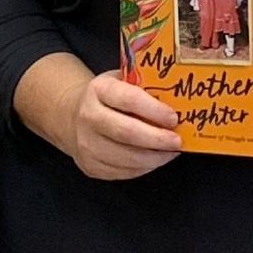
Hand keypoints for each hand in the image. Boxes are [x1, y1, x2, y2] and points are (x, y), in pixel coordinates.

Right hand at [18, 53, 182, 180]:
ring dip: (155, 157)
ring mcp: (87, 144)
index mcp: (99, 90)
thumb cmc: (107, 98)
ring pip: (127, 158)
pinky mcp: (90, 166)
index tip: (174, 118)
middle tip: (177, 141)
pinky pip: (124, 172)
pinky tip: (155, 159)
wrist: (71, 117)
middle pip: (128, 133)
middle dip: (158, 139)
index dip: (155, 110)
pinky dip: (144, 167)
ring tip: (171, 151)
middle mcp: (89, 117)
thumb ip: (144, 86)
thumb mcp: (120, 81)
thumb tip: (181, 100)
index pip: (130, 99)